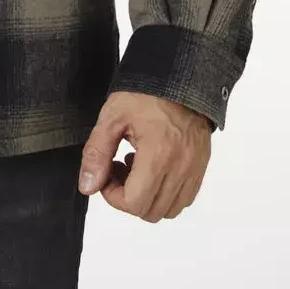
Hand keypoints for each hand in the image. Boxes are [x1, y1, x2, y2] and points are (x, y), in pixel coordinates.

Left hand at [77, 90, 212, 221]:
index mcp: (158, 154)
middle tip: (118, 169)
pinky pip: (185, 197)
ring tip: (137, 167)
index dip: (113, 196)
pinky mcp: (201, 166)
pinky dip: (167, 193)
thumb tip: (88, 185)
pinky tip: (154, 168)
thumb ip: (97, 153)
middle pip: (151, 211)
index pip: (134, 203)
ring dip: (149, 197)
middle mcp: (181, 167)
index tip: (107, 173)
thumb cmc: (147, 92)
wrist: (179, 77)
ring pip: (169, 209)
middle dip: (129, 197)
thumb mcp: (113, 117)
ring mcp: (194, 169)